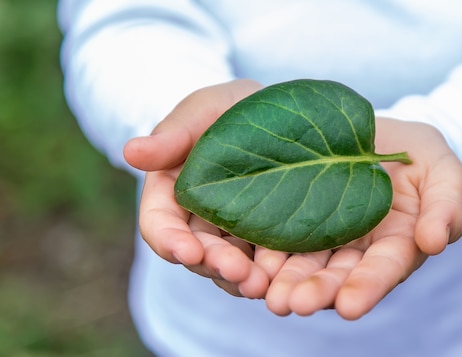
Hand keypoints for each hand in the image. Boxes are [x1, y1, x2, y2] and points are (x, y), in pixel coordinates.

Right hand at [123, 79, 280, 297]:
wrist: (270, 113)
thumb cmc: (227, 109)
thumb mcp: (202, 111)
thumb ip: (172, 135)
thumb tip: (130, 151)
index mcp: (171, 195)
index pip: (160, 226)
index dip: (170, 242)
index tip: (187, 251)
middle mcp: (198, 223)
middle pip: (199, 255)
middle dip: (215, 265)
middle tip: (237, 271)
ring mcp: (232, 236)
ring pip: (231, 267)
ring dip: (244, 279)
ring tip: (263, 284)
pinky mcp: (265, 241)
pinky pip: (266, 263)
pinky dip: (274, 272)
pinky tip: (289, 275)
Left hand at [264, 118, 461, 319]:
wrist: (381, 132)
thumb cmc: (420, 155)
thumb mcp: (445, 173)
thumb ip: (447, 207)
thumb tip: (435, 242)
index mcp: (395, 245)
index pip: (383, 269)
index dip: (368, 287)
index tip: (350, 307)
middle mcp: (356, 249)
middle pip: (336, 275)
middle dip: (316, 292)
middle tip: (292, 305)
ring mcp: (323, 235)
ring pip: (303, 262)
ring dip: (285, 280)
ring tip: (266, 294)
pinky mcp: (295, 216)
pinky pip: (277, 236)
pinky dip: (263, 251)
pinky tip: (246, 261)